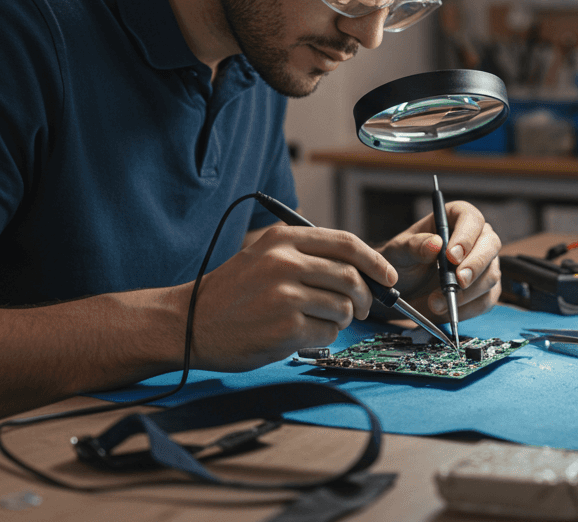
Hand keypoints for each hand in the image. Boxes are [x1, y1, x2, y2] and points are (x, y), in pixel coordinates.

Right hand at [187, 226, 397, 370]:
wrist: (189, 323)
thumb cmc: (232, 292)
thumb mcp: (265, 256)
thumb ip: (308, 255)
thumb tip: (363, 269)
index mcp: (283, 240)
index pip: (347, 244)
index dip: (375, 262)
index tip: (387, 276)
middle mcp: (285, 263)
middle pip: (351, 277)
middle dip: (365, 297)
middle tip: (362, 308)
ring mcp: (285, 296)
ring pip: (344, 308)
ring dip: (342, 319)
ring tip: (319, 320)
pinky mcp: (286, 329)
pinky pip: (329, 334)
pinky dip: (324, 337)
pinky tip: (303, 334)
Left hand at [378, 200, 501, 323]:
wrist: (402, 289)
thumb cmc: (401, 262)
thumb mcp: (399, 252)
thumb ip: (414, 246)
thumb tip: (435, 244)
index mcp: (455, 218)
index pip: (471, 219)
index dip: (466, 236)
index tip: (452, 256)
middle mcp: (475, 238)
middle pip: (491, 244)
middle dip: (475, 265)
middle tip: (457, 282)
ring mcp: (484, 264)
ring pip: (491, 275)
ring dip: (466, 293)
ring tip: (436, 302)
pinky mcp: (485, 289)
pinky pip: (486, 300)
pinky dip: (467, 309)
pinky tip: (446, 310)